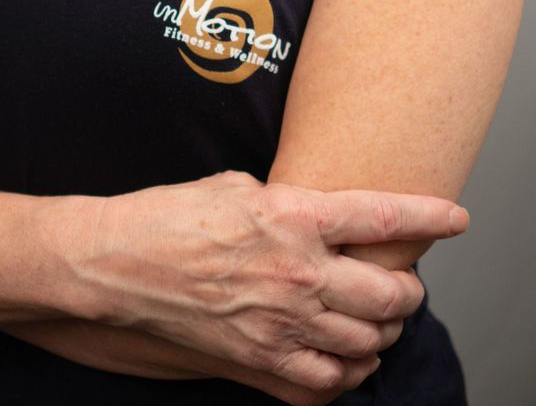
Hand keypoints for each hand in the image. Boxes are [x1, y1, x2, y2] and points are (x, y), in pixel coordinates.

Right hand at [72, 170, 466, 400]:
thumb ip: (288, 205)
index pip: (384, 216)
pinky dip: (348, 373)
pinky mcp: (261, 362)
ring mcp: (282, 324)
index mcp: (293, 215)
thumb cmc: (168, 215)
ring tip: (374, 318)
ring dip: (382, 331)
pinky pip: (330, 384)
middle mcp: (298, 272)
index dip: (430, 217)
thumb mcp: (235, 186)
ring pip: (370, 342)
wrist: (115, 264)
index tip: (454, 218)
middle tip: (401, 279)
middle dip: (408, 287)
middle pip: (391, 291)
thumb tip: (318, 219)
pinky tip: (343, 357)